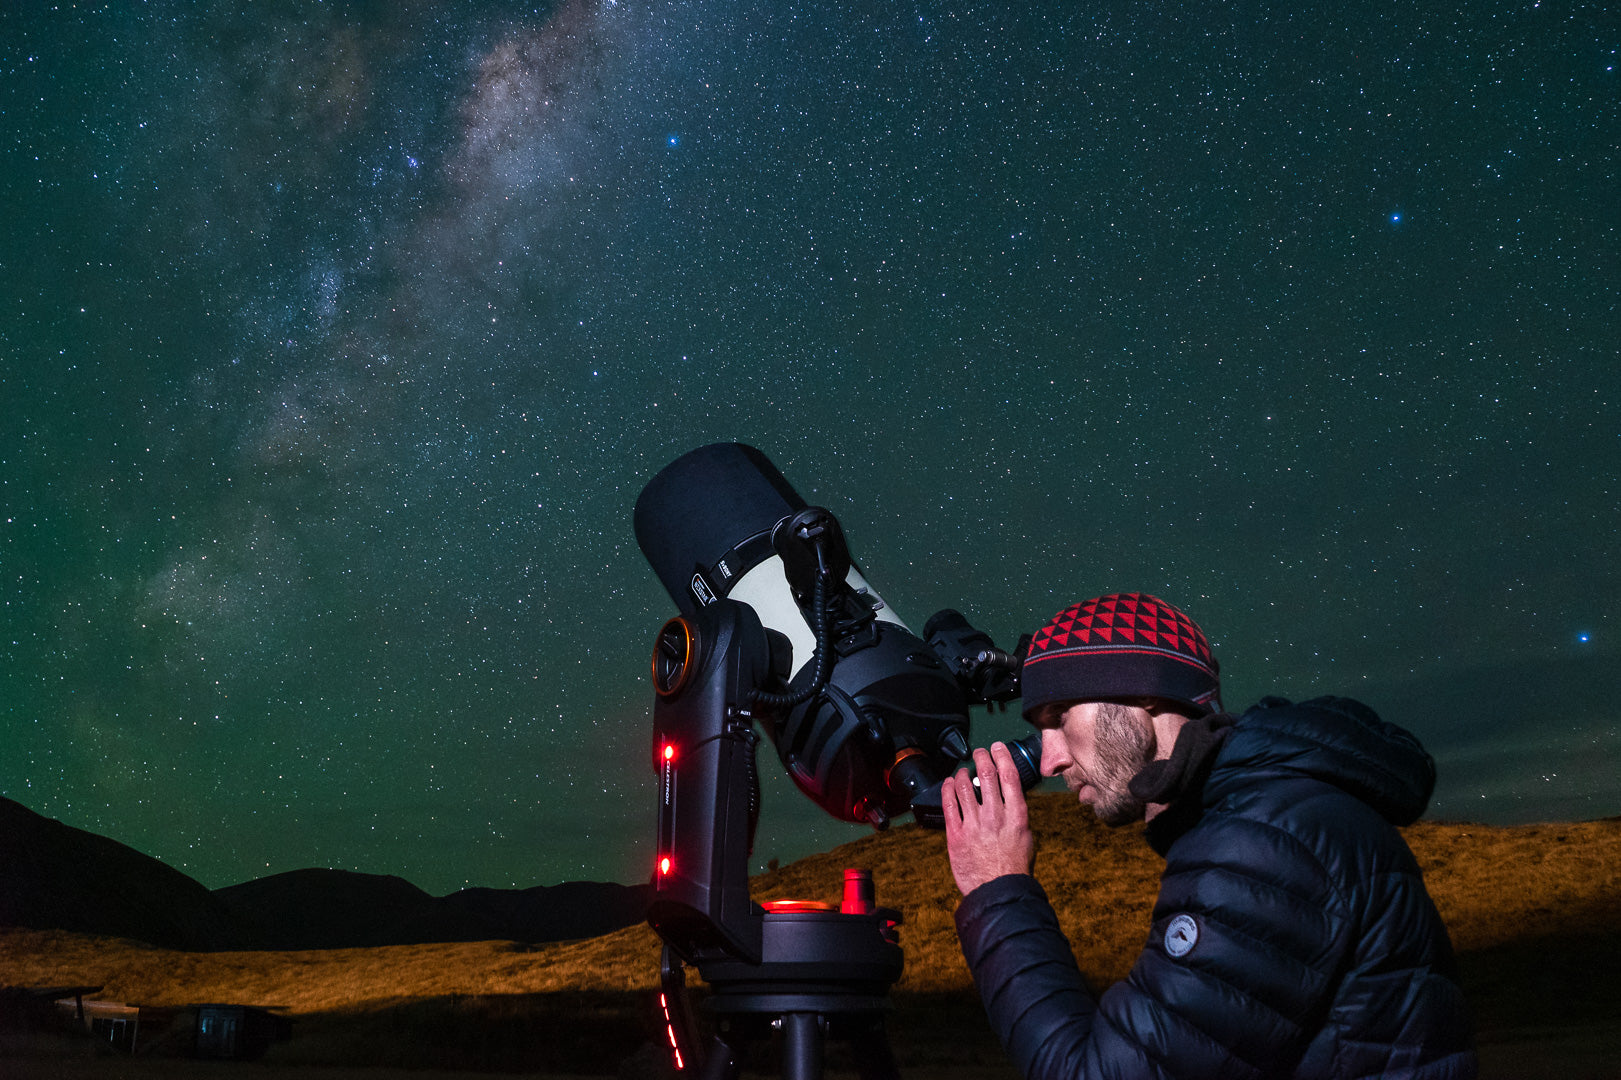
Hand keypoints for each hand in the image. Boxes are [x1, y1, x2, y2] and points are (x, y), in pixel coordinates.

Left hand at [942, 742, 1035, 895]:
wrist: (997, 891)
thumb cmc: (1014, 868)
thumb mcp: (1026, 837)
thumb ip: (1017, 815)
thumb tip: (1012, 798)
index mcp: (1017, 815)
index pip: (1010, 776)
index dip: (1002, 756)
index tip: (997, 747)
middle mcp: (995, 816)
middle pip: (986, 775)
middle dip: (981, 758)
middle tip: (978, 753)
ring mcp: (974, 824)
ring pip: (964, 786)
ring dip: (962, 773)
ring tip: (962, 771)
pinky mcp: (956, 834)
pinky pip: (949, 804)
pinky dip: (948, 789)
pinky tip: (948, 783)